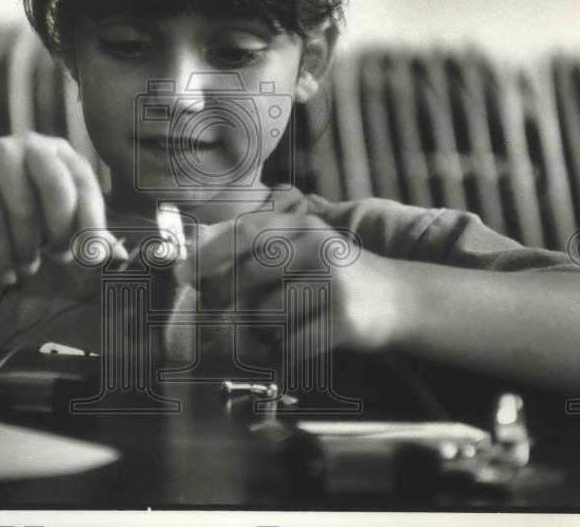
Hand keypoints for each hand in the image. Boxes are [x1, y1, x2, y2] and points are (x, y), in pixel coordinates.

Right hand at [0, 133, 125, 284]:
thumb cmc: (10, 200)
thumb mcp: (49, 212)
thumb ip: (82, 230)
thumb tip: (119, 258)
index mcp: (60, 152)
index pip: (85, 183)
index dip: (93, 221)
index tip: (95, 257)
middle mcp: (33, 145)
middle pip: (57, 189)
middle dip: (61, 231)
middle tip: (60, 257)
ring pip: (22, 209)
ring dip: (26, 249)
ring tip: (27, 268)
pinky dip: (1, 255)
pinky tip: (6, 273)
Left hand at [174, 212, 402, 356]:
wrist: (399, 298)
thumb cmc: (333, 275)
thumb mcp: (301, 247)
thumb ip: (256, 248)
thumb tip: (195, 259)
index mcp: (301, 225)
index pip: (245, 232)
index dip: (208, 253)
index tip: (180, 275)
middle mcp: (317, 246)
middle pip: (248, 275)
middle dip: (222, 299)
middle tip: (214, 312)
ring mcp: (332, 283)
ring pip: (266, 315)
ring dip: (262, 330)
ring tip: (280, 326)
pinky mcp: (344, 320)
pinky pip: (291, 345)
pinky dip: (286, 354)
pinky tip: (299, 345)